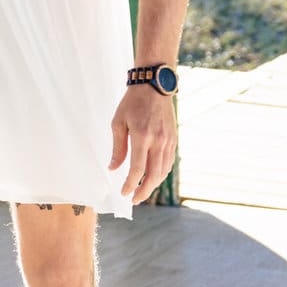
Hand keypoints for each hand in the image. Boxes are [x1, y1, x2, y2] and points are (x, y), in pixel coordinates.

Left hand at [109, 84, 175, 203]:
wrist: (154, 86)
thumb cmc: (132, 103)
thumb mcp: (118, 122)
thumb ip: (118, 148)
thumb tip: (113, 168)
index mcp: (142, 136)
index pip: (138, 169)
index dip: (130, 184)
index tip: (124, 192)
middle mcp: (158, 141)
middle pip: (153, 175)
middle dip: (143, 191)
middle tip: (134, 200)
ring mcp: (168, 141)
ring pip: (163, 172)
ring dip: (153, 185)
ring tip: (141, 191)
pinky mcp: (173, 140)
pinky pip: (168, 163)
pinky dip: (160, 174)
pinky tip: (152, 178)